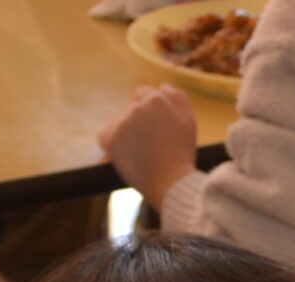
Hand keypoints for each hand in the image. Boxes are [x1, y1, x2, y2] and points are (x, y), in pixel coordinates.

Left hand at [97, 84, 198, 206]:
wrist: (170, 182)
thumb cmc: (181, 153)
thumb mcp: (189, 119)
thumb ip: (178, 97)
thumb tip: (162, 86)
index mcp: (155, 100)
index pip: (144, 94)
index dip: (151, 111)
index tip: (156, 128)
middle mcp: (136, 108)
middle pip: (131, 108)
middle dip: (139, 121)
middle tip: (152, 143)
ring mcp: (122, 123)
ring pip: (119, 121)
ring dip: (126, 131)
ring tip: (141, 151)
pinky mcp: (110, 139)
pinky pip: (105, 135)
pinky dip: (112, 142)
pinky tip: (126, 153)